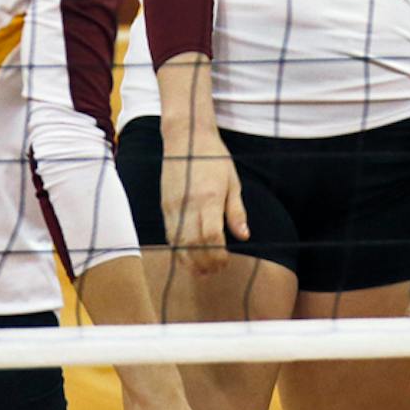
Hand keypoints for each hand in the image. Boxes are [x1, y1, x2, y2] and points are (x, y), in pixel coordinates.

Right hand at [161, 130, 246, 275]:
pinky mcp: (165, 207)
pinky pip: (170, 235)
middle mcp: (188, 205)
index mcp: (208, 198)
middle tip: (216, 271)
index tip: (226, 262)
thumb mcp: (233, 182)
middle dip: (205, 263)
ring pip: (178, 244)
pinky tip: (188, 256)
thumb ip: (236, 211)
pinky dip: (179, 249)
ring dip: (190, 261)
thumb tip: (244, 236)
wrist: (186, 138)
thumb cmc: (213, 159)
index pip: (211, 237)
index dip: (218, 255)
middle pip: (193, 245)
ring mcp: (173, 207)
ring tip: (202, 271)